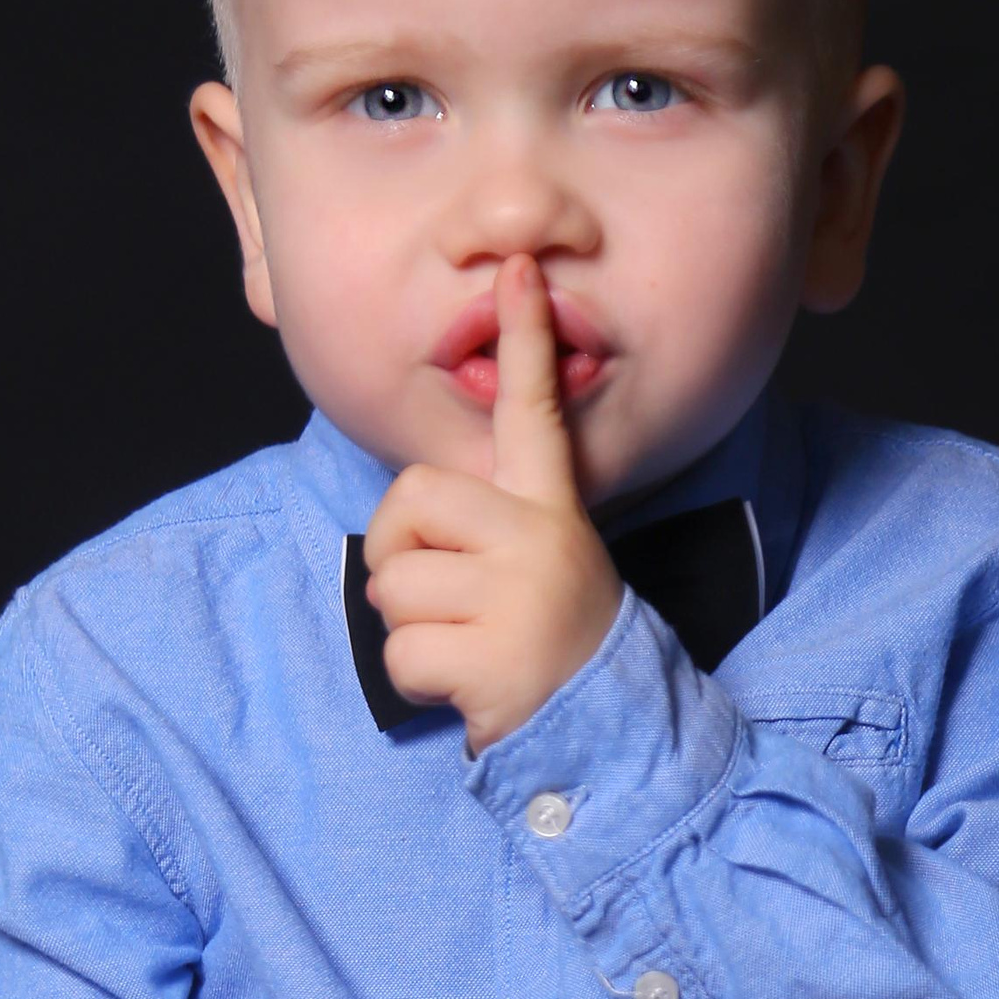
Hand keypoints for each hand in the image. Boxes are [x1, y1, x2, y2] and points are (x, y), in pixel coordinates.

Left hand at [361, 255, 625, 754]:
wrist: (604, 731)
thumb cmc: (548, 645)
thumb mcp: (538, 568)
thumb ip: (488, 527)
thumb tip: (410, 518)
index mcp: (551, 513)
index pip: (536, 413)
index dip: (525, 340)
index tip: (518, 267)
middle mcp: (541, 541)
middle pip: (412, 499)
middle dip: (400, 553)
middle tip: (442, 598)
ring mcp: (520, 597)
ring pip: (393, 584)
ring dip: (409, 629)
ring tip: (468, 648)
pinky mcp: (494, 656)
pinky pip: (401, 651)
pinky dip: (418, 680)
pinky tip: (468, 687)